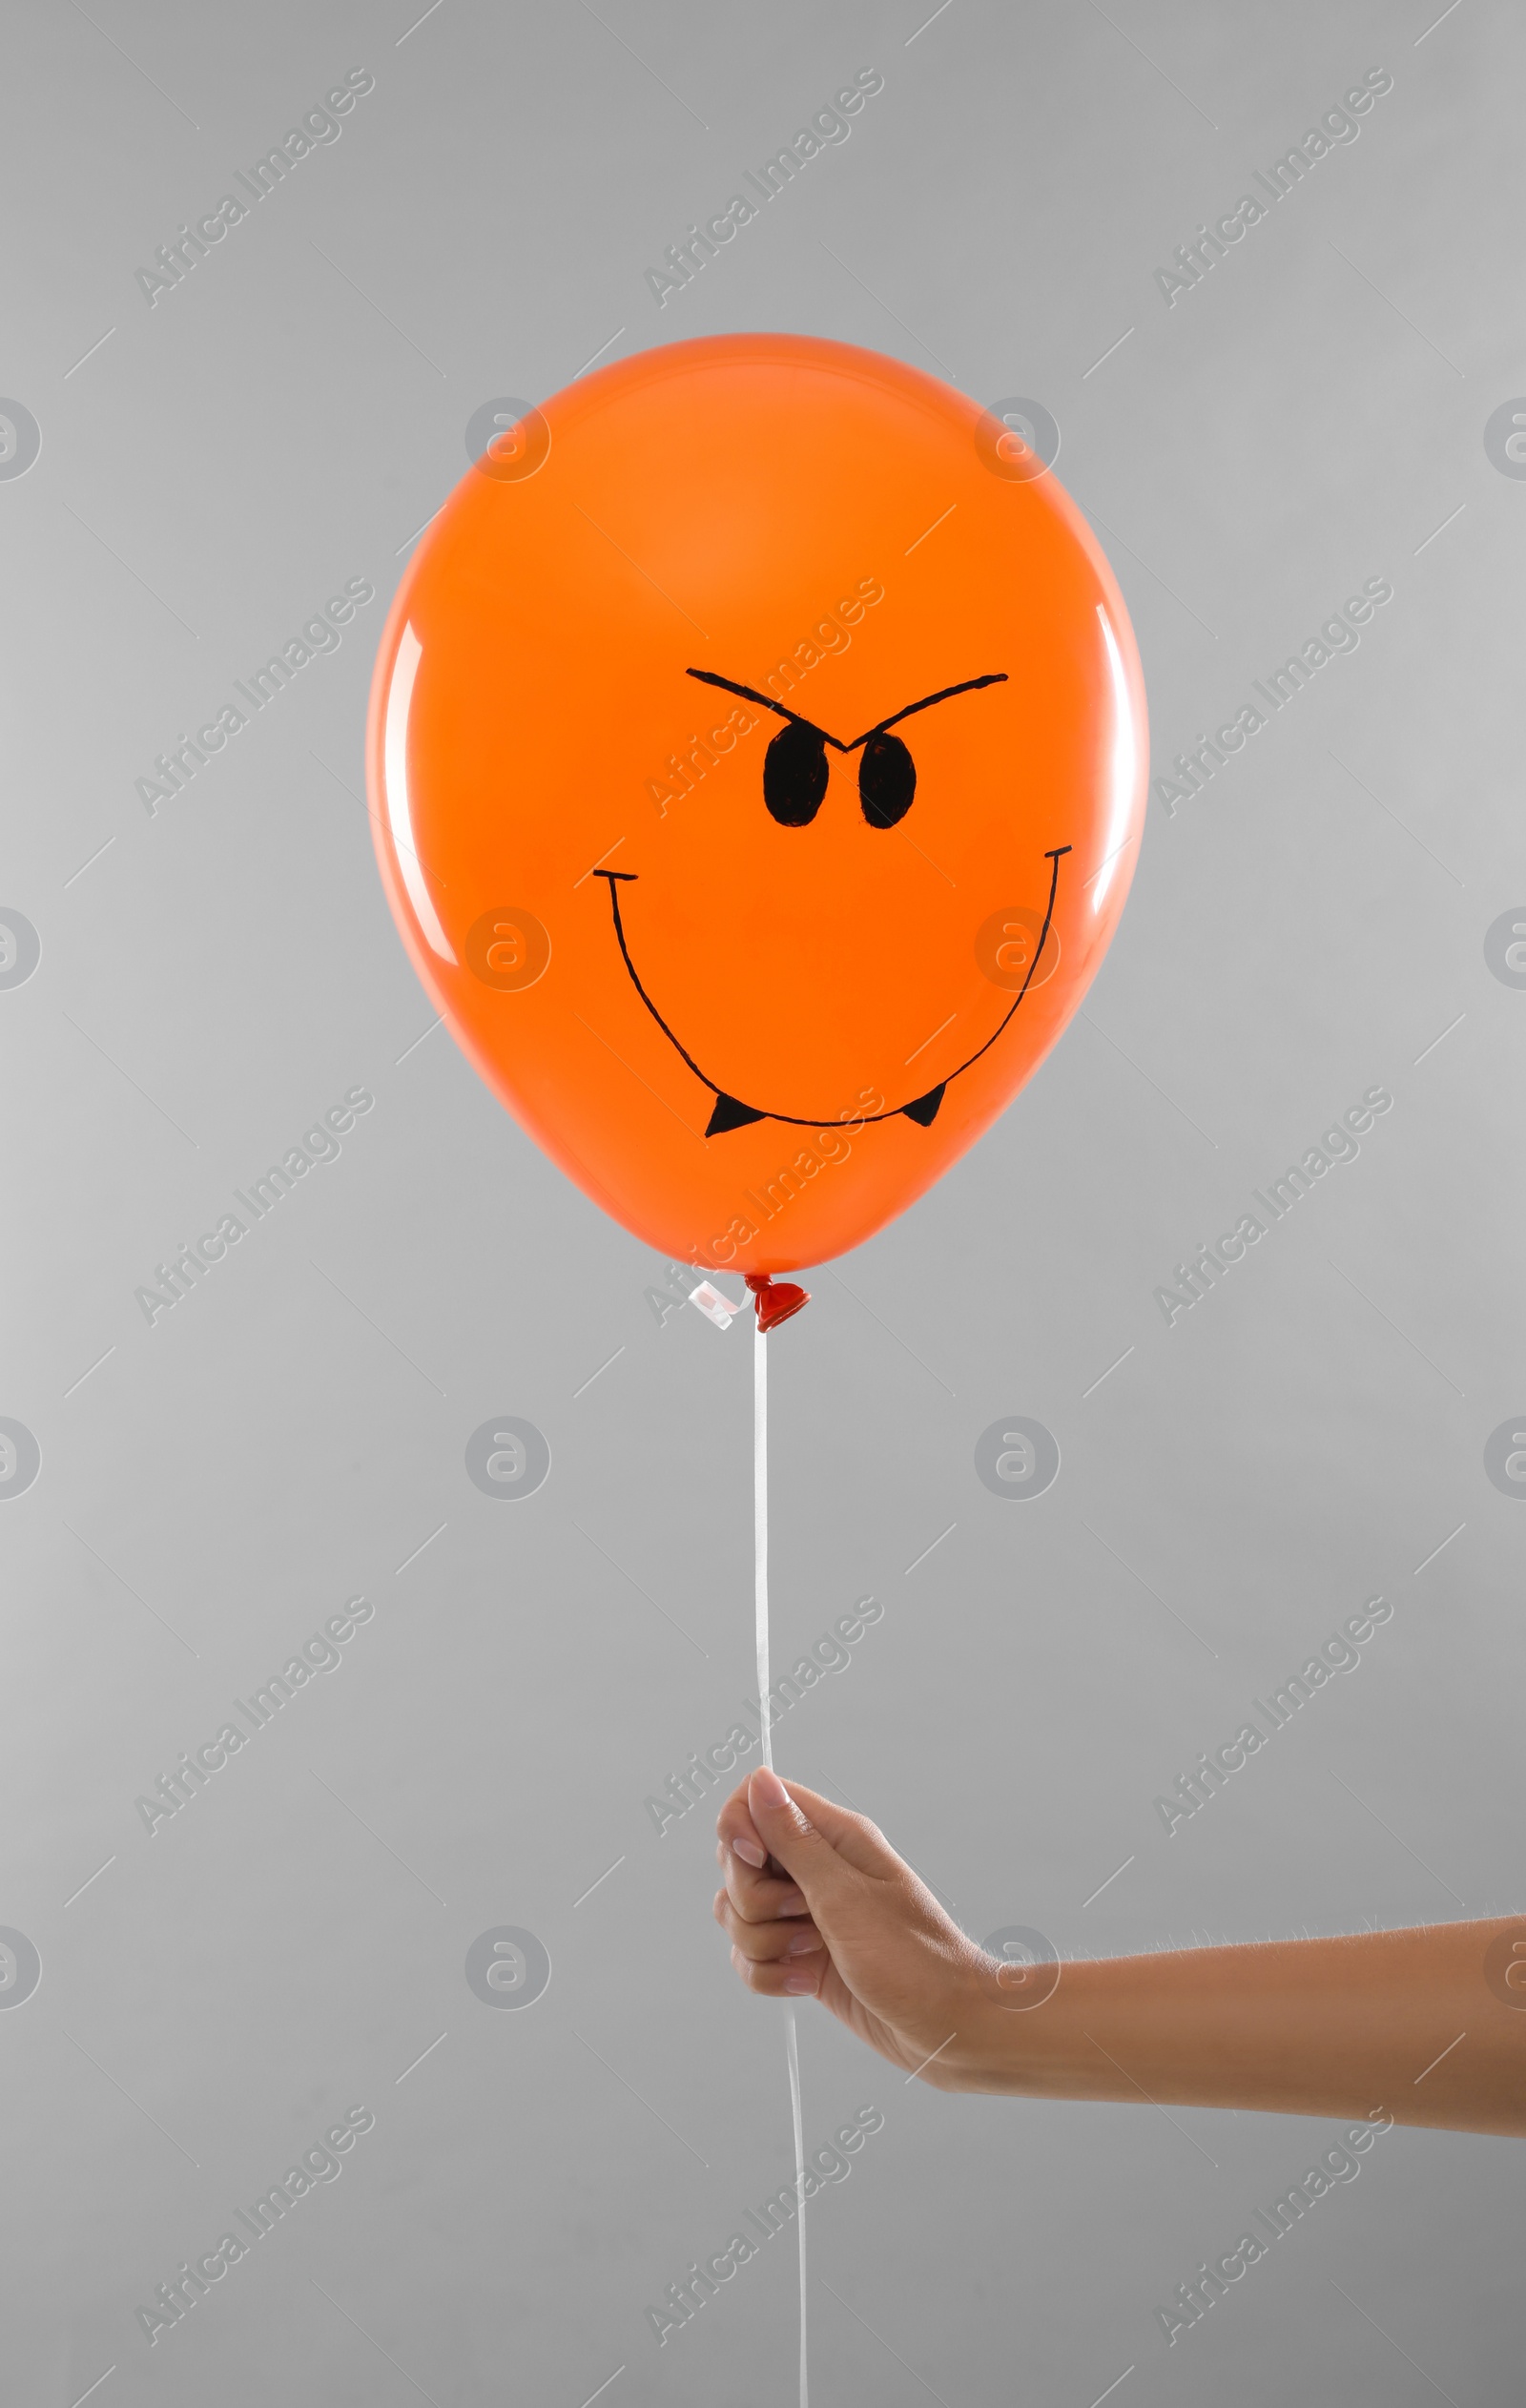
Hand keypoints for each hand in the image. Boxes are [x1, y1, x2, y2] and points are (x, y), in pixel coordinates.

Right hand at [712, 1765, 998, 2087]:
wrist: (946, 2027)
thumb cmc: (913, 1960)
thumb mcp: (846, 1897)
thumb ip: (795, 1841)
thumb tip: (761, 1781)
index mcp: (834, 1836)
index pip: (756, 1801)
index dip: (739, 1828)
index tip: (753, 1860)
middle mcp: (817, 1869)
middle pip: (737, 1864)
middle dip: (753, 1900)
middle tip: (804, 1917)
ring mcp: (806, 1914)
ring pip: (738, 1913)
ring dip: (762, 1942)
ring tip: (811, 1954)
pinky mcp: (801, 1955)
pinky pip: (751, 1956)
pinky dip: (768, 1974)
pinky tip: (804, 1983)